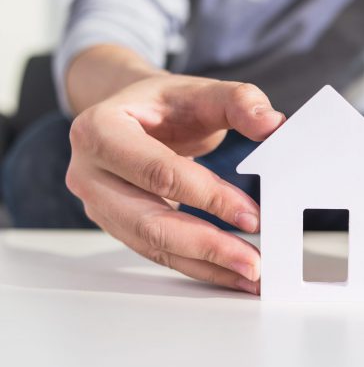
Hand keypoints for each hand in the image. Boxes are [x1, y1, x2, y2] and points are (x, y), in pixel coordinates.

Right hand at [66, 75, 284, 293]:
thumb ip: (239, 101)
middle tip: (253, 264)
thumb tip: (272, 124)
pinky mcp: (117, 224)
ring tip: (248, 275)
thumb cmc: (163, 104)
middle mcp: (89, 173)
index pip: (160, 173)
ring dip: (204, 265)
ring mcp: (99, 204)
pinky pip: (157, 251)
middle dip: (207, 247)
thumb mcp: (199, 90)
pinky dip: (195, 264)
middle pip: (150, 222)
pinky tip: (227, 271)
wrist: (132, 114)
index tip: (252, 217)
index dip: (208, 197)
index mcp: (100, 131)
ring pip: (153, 246)